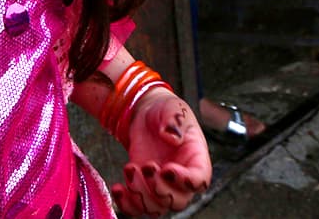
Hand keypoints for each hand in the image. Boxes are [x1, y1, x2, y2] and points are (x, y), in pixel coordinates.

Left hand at [109, 88, 210, 215]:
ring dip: (140, 195)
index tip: (167, 168)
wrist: (146, 115)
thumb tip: (172, 137)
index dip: (185, 181)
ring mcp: (162, 186)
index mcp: (196, 159)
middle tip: (146, 166)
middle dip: (160, 189)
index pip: (200, 180)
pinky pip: (137, 208)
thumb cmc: (165, 111)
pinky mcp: (143, 188)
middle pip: (178, 201)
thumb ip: (174, 121)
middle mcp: (181, 178)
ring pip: (157, 208)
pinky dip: (127, 204)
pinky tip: (118, 188)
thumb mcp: (172, 109)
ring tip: (130, 168)